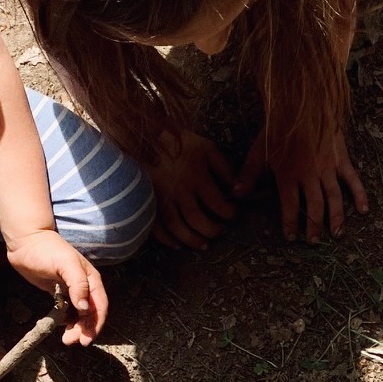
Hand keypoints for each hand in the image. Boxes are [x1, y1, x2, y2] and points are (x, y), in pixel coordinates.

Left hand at [3, 230, 106, 343]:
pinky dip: (66, 321)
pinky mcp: (59, 292)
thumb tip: (84, 308)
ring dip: (76, 328)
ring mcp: (71, 290)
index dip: (96, 324)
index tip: (86, 340)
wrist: (26, 241)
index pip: (100, 307)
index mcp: (91, 280)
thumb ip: (78, 284)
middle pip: (90, 314)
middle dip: (84, 330)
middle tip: (71, 341)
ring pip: (79, 315)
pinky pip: (67, 311)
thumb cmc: (47, 250)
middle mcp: (85, 287)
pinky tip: (60, 326)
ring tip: (66, 339)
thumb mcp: (66, 264)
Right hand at [148, 131, 237, 248]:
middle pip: (197, 219)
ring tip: (204, 244)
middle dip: (212, 230)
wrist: (146, 136)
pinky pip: (155, 226)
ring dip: (192, 239)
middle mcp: (179, 190)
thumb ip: (223, 168)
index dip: (228, 212)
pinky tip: (178, 245)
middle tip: (220, 231)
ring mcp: (161, 197)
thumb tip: (236, 189)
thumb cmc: (181, 143)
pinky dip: (167, 240)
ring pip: (177, 227)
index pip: (217, 203)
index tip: (232, 213)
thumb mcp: (207, 149)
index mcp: (197, 177)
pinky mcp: (147, 201)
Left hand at [234, 124, 367, 241]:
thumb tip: (235, 195)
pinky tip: (363, 210)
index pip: (290, 207)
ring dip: (335, 218)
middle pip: (314, 207)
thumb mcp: (258, 152)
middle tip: (314, 241)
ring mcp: (327, 169)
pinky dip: (359, 195)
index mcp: (288, 176)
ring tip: (336, 233)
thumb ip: (248, 175)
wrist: (301, 105)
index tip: (291, 238)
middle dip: (314, 226)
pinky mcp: (341, 160)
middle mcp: (309, 176)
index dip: (291, 224)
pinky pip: (352, 180)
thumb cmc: (278, 128)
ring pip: (333, 199)